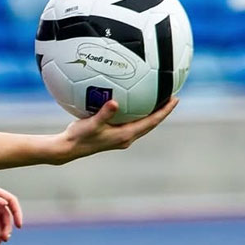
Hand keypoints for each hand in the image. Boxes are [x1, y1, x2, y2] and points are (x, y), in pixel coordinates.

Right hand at [58, 97, 178, 162]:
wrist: (69, 148)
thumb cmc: (80, 136)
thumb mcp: (92, 123)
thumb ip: (105, 113)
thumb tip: (115, 103)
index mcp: (126, 135)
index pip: (151, 122)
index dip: (164, 111)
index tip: (175, 99)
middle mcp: (126, 137)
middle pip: (151, 123)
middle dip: (162, 111)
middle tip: (171, 96)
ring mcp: (120, 137)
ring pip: (142, 124)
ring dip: (151, 113)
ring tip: (157, 99)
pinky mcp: (114, 135)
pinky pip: (131, 122)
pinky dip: (137, 113)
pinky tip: (131, 103)